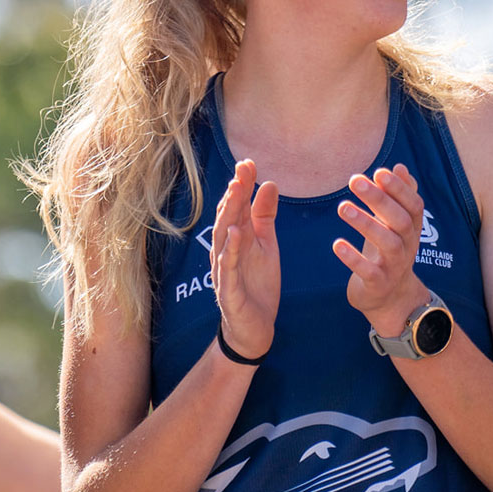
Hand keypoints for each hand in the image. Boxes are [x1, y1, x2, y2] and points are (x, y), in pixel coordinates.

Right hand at [209, 159, 279, 360]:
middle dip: (235, 193)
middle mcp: (225, 249)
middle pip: (228, 216)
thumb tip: (270, 183)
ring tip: (237, 191)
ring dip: (229, 214)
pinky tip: (236, 232)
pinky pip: (228, 267)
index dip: (241, 185)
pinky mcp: (228, 290)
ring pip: (222, 237)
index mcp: (235, 238)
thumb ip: (265, 216)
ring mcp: (224, 269)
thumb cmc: (256, 285)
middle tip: (242, 170)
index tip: (248, 163)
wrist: (255, 328)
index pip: (236, 207)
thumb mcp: (267, 246)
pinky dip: (230, 249)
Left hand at [333, 163, 429, 335]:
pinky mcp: (378, 284)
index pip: (414, 205)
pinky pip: (369, 272)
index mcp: (411, 229)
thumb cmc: (389, 251)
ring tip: (342, 207)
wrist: (392, 299)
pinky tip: (336, 244)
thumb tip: (401, 167)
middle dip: (380, 200)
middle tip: (355, 181)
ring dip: (366, 224)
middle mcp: (407, 246)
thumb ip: (398, 196)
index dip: (400, 189)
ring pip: (388, 244)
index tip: (379, 171)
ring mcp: (395, 267)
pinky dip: (353, 258)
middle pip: (402, 221)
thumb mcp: (395, 224)